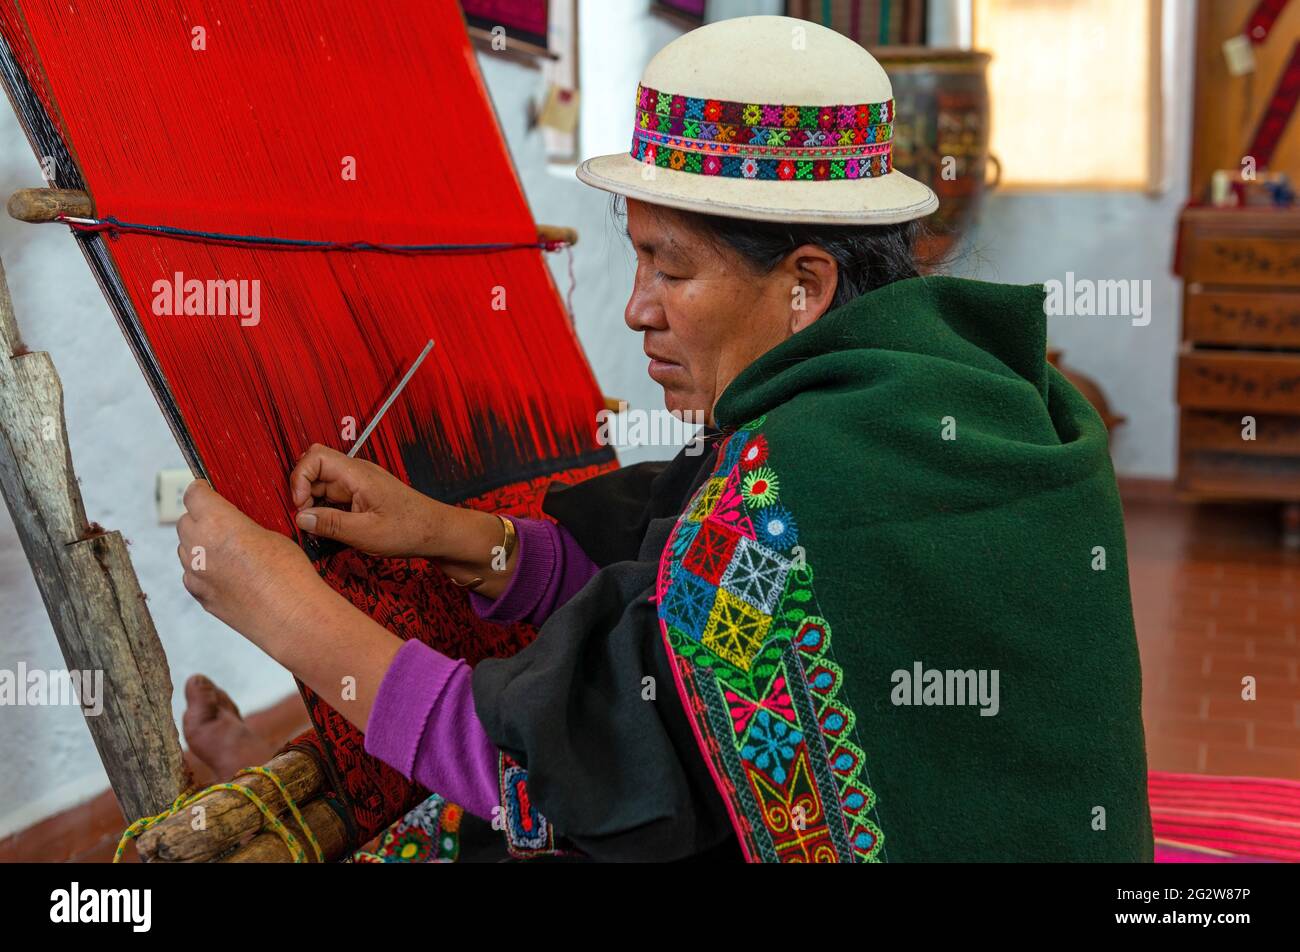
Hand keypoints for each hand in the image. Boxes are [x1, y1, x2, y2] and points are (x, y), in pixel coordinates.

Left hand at [177, 480, 329, 648]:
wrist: (292, 616)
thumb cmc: (289, 574)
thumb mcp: (270, 533)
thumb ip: (241, 525)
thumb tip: (232, 525)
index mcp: (217, 522)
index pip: (193, 495)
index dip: (202, 491)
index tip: (207, 491)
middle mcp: (199, 546)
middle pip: (185, 521)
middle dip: (200, 518)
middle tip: (223, 522)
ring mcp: (195, 573)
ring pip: (186, 549)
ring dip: (200, 545)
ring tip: (230, 552)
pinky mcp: (199, 595)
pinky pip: (192, 574)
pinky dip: (204, 570)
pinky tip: (230, 574)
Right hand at [289, 444, 449, 557]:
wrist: (436, 531)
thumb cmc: (410, 529)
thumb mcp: (366, 533)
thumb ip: (331, 524)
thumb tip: (301, 517)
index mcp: (358, 474)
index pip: (315, 456)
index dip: (299, 478)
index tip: (300, 505)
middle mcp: (356, 473)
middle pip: (314, 470)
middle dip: (303, 492)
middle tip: (308, 519)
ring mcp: (358, 483)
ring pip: (322, 484)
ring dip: (314, 504)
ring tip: (322, 528)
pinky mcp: (361, 494)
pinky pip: (334, 496)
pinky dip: (326, 510)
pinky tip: (333, 528)